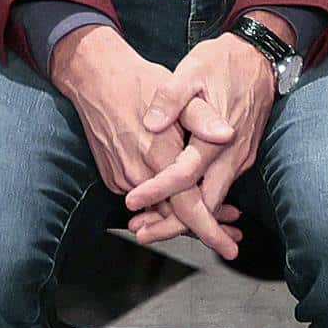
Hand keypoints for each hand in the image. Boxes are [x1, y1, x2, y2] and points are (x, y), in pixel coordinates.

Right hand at [51, 26, 241, 259]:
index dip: (211, 230)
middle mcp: (139, 174)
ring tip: (219, 217)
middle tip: (231, 238)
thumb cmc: (139, 82)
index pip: (188, 207)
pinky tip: (182, 196)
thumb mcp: (177, 90)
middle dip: (205, 230)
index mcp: (159, 155)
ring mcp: (123, 178)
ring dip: (186, 215)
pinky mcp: (113, 177)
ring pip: (160, 209)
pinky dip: (164, 203)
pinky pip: (145, 199)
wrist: (95, 78)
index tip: (229, 249)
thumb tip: (227, 134)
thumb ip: (202, 118)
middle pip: (175, 216)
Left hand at [122, 22, 279, 245]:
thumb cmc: (223, 61)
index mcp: (217, 137)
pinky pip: (218, 188)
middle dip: (172, 224)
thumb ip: (171, 98)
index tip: (132, 202)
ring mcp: (240, 159)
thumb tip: (151, 123)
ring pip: (212, 200)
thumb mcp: (192, 70)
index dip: (158, 191)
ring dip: (184, 216)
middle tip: (139, 232)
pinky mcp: (241, 157)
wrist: (260, 56)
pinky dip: (198, 201)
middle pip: (203, 204)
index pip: (185, 175)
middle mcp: (232, 155)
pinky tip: (177, 203)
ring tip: (149, 223)